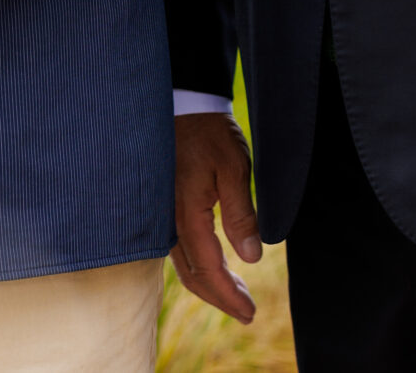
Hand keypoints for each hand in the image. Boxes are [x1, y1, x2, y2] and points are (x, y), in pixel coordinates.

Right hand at [172, 110, 261, 321]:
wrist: (183, 103)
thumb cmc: (209, 132)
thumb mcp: (234, 168)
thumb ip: (241, 214)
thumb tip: (252, 257)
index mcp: (187, 213)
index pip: (208, 269)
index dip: (229, 296)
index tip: (250, 313)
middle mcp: (169, 220)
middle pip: (192, 275)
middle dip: (220, 298)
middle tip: (247, 313)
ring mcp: (164, 214)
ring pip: (184, 264)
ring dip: (210, 284)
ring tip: (238, 295)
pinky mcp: (165, 207)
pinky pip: (178, 248)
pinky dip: (198, 266)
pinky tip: (215, 266)